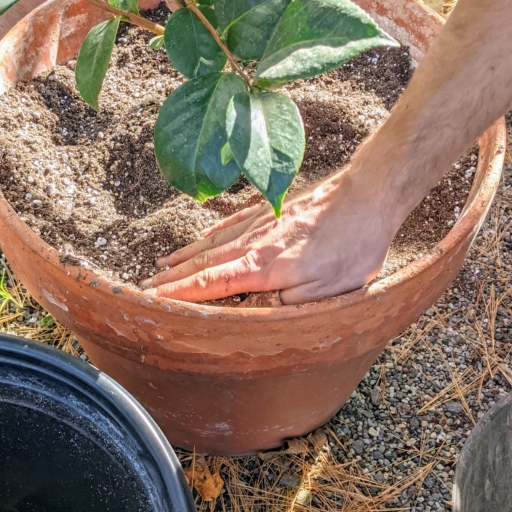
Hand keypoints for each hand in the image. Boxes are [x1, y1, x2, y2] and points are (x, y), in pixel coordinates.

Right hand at [140, 168, 397, 304]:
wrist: (368, 194)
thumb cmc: (351, 247)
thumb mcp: (322, 294)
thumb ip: (280, 308)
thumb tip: (246, 317)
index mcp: (261, 267)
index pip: (208, 285)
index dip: (177, 296)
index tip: (150, 303)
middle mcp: (252, 242)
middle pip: (202, 263)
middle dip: (170, 279)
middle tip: (144, 291)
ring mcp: (260, 222)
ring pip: (212, 242)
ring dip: (183, 257)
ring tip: (160, 267)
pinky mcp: (272, 209)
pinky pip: (230, 223)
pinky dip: (210, 233)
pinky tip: (203, 237)